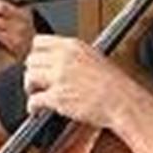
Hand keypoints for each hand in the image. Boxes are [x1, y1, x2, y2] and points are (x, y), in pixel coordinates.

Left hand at [23, 34, 146, 130]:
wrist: (123, 102)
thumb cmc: (115, 85)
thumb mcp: (94, 58)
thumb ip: (73, 56)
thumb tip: (59, 60)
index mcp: (73, 46)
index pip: (39, 42)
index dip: (36, 54)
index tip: (37, 62)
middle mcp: (64, 58)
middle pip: (31, 59)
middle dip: (32, 71)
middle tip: (36, 81)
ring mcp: (59, 77)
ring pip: (29, 77)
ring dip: (30, 87)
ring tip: (36, 94)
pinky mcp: (57, 97)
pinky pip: (34, 100)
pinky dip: (32, 107)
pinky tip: (36, 110)